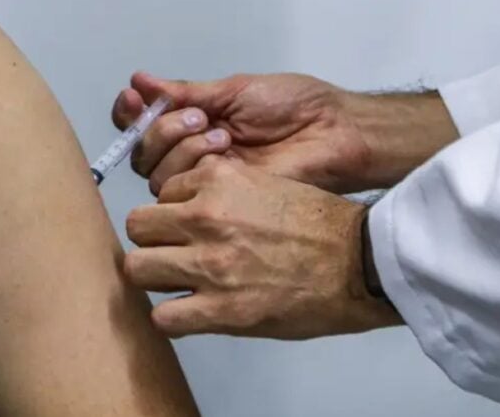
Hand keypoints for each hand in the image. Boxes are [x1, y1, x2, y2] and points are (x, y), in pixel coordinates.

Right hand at [112, 72, 457, 194]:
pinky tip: (225, 153)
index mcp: (195, 124)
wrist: (332, 131)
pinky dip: (194, 167)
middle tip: (200, 117)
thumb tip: (140, 79)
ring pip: (158, 176)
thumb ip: (186, 92)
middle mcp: (193, 155)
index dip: (131, 113)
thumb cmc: (293, 106)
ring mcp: (205, 183)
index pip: (144, 124)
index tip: (134, 98)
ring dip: (180, 147)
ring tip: (222, 134)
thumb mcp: (235, 90)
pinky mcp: (220, 205)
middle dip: (161, 130)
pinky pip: (183, 195)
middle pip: (143, 154)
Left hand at [122, 156, 401, 339]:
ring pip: (138, 268)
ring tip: (176, 284)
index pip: (163, 190)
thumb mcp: (266, 184)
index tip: (188, 225)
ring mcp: (209, 264)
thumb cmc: (323, 224)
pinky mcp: (220, 308)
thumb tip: (190, 208)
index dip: (173, 210)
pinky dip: (172, 318)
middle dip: (152, 240)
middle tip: (172, 253)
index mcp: (219, 180)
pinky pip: (163, 316)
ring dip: (155, 277)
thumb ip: (223, 192)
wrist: (361, 262)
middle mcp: (206, 216)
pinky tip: (191, 313)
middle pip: (139, 225)